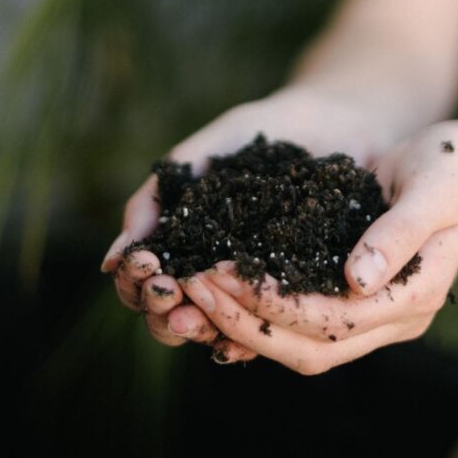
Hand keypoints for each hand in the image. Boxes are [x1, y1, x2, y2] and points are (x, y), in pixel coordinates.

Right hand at [101, 85, 378, 355]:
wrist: (346, 120)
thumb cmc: (272, 127)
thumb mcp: (211, 148)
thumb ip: (161, 194)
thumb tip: (111, 258)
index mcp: (188, 240)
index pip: (145, 282)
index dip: (136, 282)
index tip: (144, 266)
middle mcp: (218, 272)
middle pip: (172, 316)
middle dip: (163, 313)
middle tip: (169, 294)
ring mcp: (258, 286)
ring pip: (216, 329)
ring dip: (199, 329)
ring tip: (196, 319)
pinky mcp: (303, 294)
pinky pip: (271, 325)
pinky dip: (249, 337)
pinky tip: (241, 338)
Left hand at [190, 120, 457, 369]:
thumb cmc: (452, 165)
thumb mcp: (434, 187)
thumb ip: (399, 233)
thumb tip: (355, 281)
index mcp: (416, 296)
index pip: (335, 321)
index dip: (276, 305)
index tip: (226, 274)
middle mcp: (395, 319)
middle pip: (311, 348)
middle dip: (247, 322)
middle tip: (195, 283)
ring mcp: (376, 316)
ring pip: (302, 345)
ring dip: (246, 323)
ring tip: (198, 285)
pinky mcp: (357, 300)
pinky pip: (302, 324)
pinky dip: (260, 314)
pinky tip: (223, 288)